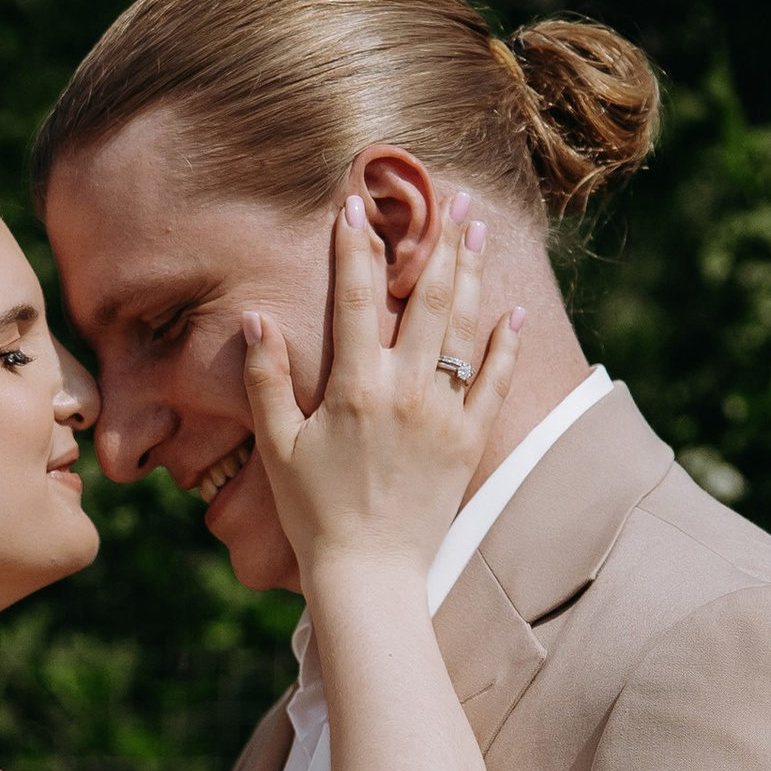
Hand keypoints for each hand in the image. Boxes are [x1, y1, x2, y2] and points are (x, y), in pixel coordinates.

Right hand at [241, 190, 522, 577]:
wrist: (369, 573)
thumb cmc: (314, 513)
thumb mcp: (276, 446)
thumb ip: (266, 380)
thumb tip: (255, 319)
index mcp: (354, 386)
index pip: (357, 298)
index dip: (355, 248)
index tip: (354, 206)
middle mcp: (404, 390)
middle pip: (426, 298)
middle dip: (436, 240)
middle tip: (451, 196)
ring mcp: (443, 414)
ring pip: (464, 328)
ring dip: (472, 273)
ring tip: (478, 228)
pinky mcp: (470, 442)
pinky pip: (496, 384)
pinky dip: (506, 347)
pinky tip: (515, 311)